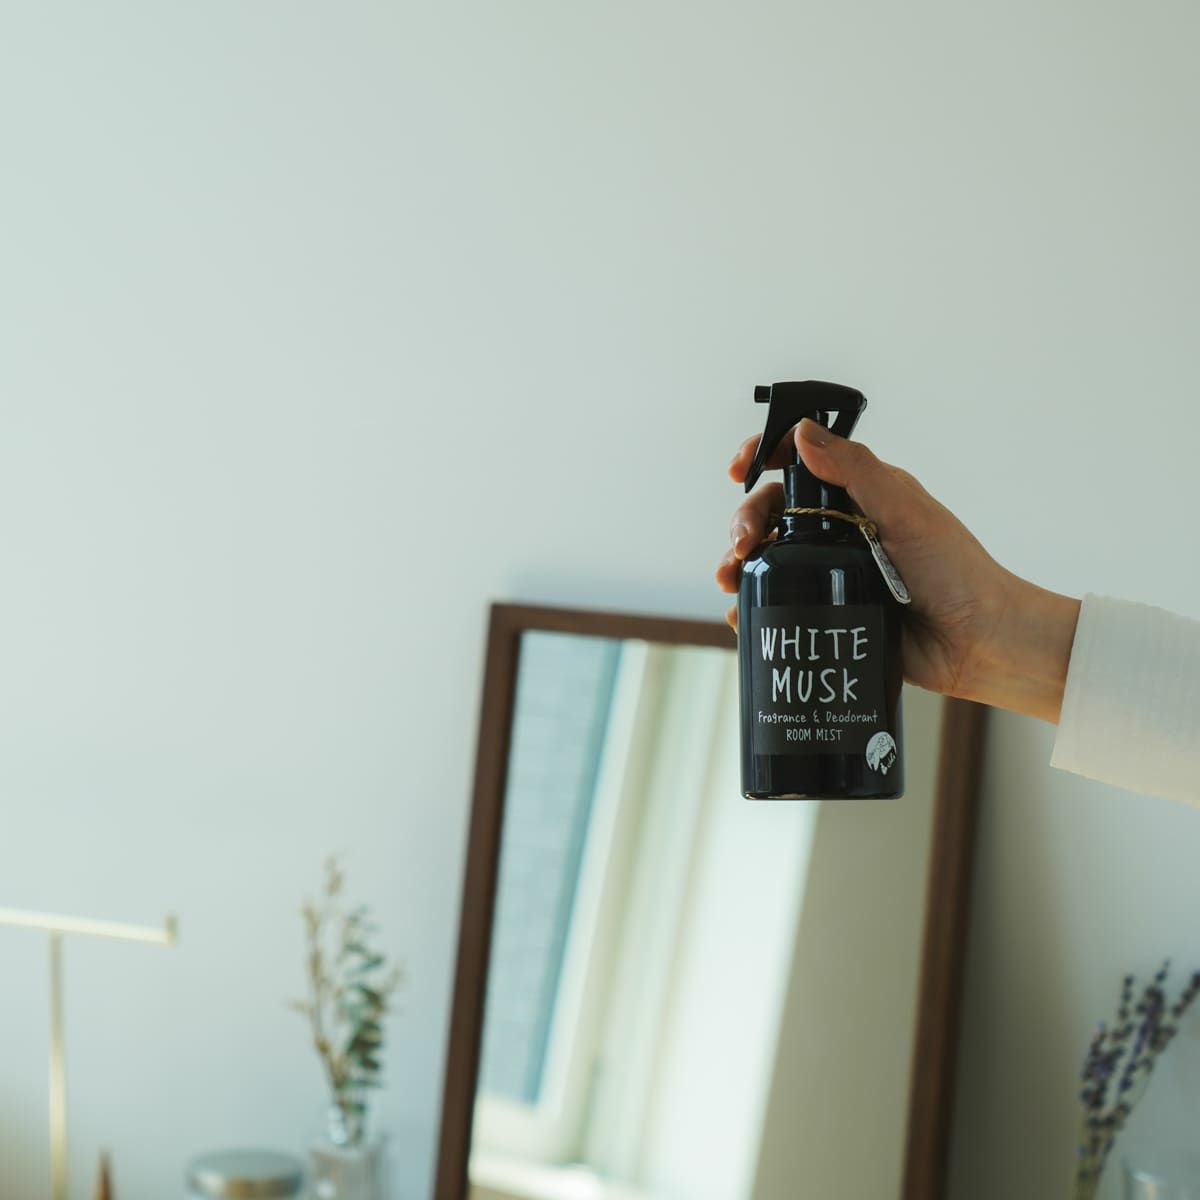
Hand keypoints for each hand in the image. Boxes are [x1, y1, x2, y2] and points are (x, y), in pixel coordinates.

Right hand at [715, 418, 1079, 721]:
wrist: (978, 645)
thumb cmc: (957, 573)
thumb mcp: (906, 512)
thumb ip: (856, 470)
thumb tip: (802, 432)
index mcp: (861, 496)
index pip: (801, 465)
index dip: (763, 458)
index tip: (738, 469)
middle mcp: (842, 530)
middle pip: (774, 513)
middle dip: (745, 521)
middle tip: (743, 543)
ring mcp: (834, 573)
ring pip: (771, 558)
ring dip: (741, 564)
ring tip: (731, 580)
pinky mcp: (832, 611)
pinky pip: (782, 603)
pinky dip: (754, 607)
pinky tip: (741, 615)